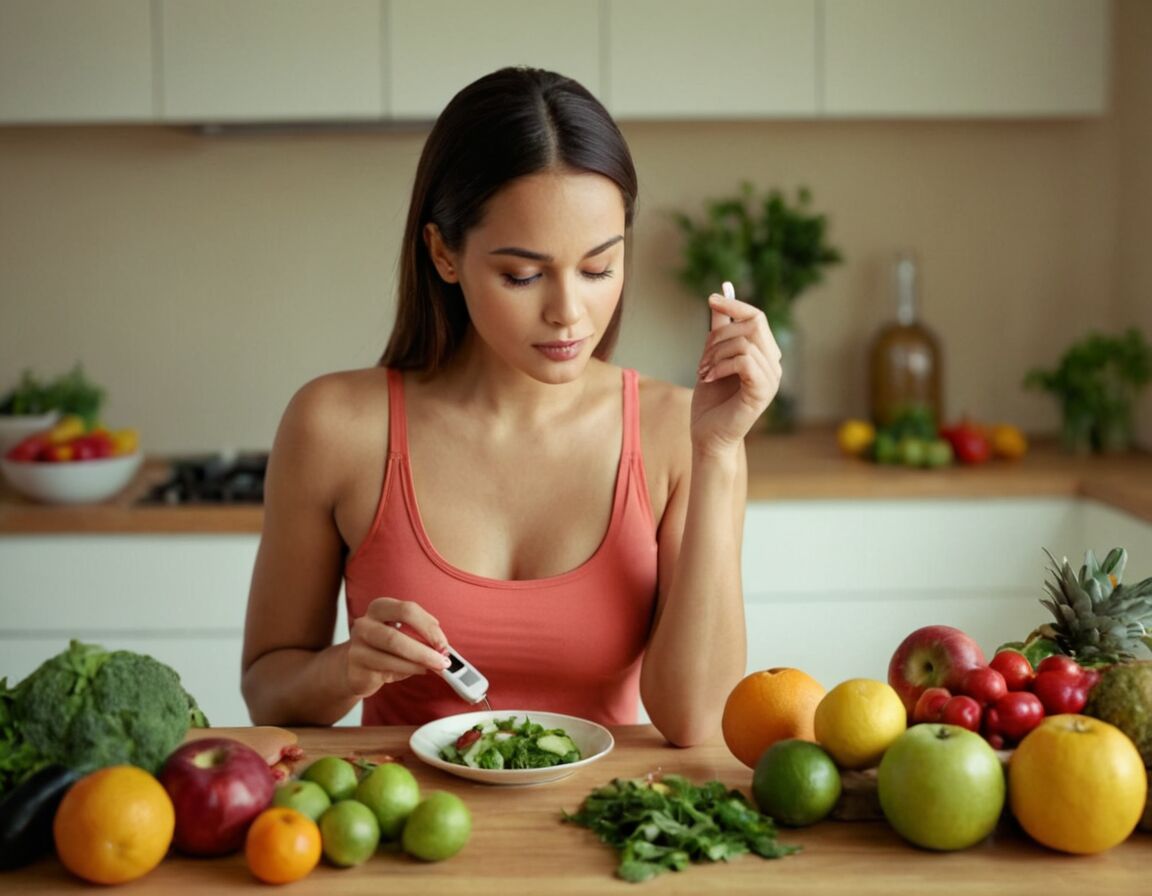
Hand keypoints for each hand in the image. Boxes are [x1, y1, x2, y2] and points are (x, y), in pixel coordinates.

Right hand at [344, 597, 449, 698]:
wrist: (356, 669)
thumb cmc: (385, 650)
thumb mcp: (404, 637)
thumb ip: (422, 639)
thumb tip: (443, 649)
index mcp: (380, 608)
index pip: (407, 610)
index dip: (429, 627)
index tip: (443, 643)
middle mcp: (365, 622)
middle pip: (397, 632)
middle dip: (425, 647)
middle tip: (443, 658)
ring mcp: (357, 643)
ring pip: (392, 650)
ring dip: (420, 660)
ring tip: (436, 666)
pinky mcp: (356, 663)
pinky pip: (387, 666)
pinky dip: (409, 669)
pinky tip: (420, 670)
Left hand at [692, 289, 781, 448]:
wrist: (708, 436)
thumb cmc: (711, 400)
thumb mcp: (712, 356)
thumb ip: (719, 328)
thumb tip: (721, 293)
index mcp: (764, 355)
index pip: (757, 317)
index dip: (734, 305)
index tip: (711, 298)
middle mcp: (773, 365)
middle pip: (753, 324)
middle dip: (719, 335)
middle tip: (702, 359)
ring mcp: (771, 379)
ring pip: (744, 343)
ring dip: (715, 354)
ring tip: (702, 372)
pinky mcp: (762, 392)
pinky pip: (744, 361)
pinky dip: (721, 365)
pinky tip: (707, 378)